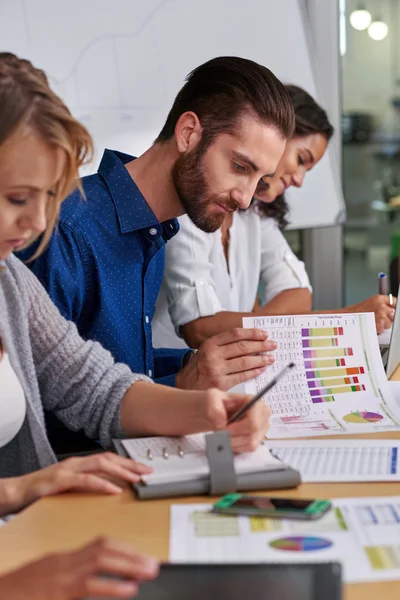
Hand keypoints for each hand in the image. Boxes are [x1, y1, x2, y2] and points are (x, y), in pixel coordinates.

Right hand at [0, 537, 158, 598]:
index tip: (138, 555)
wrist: (0, 594)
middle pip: (105, 548)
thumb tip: (95, 578)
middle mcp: (65, 562)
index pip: (100, 544)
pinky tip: (129, 589)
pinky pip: (91, 585)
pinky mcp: (61, 593)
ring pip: (101, 561)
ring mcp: (62, 576)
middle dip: (131, 555)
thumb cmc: (21, 591)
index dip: (123, 548)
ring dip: (128, 565)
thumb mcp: (49, 578)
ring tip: (147, 572)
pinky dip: (113, 586)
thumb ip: (71, 575)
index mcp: (64, 559)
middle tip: (152, 564)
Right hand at [7, 453, 152, 513]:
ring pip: (100, 465)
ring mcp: (68, 469)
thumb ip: (89, 484)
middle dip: (130, 464)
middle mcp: (77, 462)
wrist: (18, 492)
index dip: (128, 462)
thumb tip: (113, 488)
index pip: (109, 458)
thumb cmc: (44, 490)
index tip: (145, 468)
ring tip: (136, 478)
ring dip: (121, 471)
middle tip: (148, 471)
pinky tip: (114, 489)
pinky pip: (85, 480)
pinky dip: (101, 484)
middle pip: (109, 458)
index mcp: (81, 464)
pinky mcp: (61, 480)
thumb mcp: (71, 485)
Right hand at [176, 328, 275, 390]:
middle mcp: (213, 355)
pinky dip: (253, 372)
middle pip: (242, 347)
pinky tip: (261, 370)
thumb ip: (224, 345)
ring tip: (270, 358)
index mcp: (210, 343)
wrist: (184, 386)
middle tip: (273, 345)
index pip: (235, 334)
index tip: (264, 334)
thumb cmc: (198, 368)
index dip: (252, 333)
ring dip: (260, 360)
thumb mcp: (206, 350)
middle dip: (261, 346)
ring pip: (244, 362)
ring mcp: (217, 369)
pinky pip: (242, 376)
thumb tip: (250, 341)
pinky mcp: (221, 384)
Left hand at [199, 388, 270, 452]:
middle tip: (219, 433)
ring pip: (250, 444)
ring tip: (222, 435)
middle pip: (252, 435)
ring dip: (233, 442)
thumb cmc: (216, 403)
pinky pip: (247, 449)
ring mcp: (261, 429)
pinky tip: (228, 439)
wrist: (214, 411)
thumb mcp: (211, 398)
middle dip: (233, 437)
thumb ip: (214, 407)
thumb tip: (221, 422)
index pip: (254, 422)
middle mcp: (262, 415)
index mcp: (255, 402)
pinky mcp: (257, 439)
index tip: (222, 429)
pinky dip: (235, 447)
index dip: (237, 429)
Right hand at [345, 295, 395, 333]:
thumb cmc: (356, 312)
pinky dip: (377, 330)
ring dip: (382, 325)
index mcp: (379, 299)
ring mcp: (380, 315)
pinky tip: (371, 326)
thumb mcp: (370, 303)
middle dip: (388, 318)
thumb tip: (393, 309)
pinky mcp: (378, 324)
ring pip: (389, 323)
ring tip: (373, 322)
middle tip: (379, 318)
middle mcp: (381, 306)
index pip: (395, 302)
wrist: (346, 318)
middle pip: (393, 314)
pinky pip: (383, 329)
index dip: (395, 307)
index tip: (394, 311)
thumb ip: (383, 304)